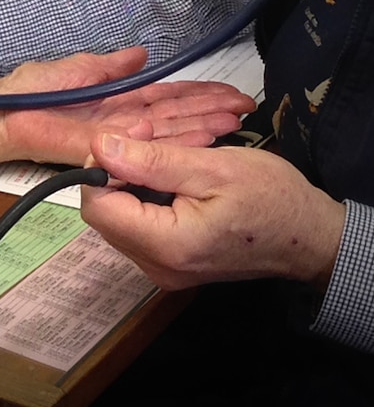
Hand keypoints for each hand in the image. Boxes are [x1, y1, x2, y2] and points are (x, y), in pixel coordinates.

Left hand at [0, 47, 256, 165]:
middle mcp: (117, 126)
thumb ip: (111, 67)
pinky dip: (169, 140)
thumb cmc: (23, 91)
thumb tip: (142, 55)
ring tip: (234, 122)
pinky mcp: (94, 149)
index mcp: (113, 107)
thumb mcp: (75, 70)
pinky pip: (136, 145)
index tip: (228, 96)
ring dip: (198, 128)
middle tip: (245, 110)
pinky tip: (200, 134)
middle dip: (207, 114)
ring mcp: (107, 140)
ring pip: (161, 135)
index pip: (162, 102)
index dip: (195, 99)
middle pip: (169, 120)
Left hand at [80, 133, 345, 290]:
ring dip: (128, 183)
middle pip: (105, 215)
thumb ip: (151, 160)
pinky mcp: (168, 265)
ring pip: (118, 220)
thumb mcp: (212, 167)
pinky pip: (137, 228)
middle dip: (114, 171)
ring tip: (159, 152)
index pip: (98, 207)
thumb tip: (101, 147)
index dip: (99, 168)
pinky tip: (166, 177)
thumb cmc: (270, 197)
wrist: (308, 237)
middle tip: (144, 137)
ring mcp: (161, 270)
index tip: (126, 136)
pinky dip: (142, 199)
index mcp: (166, 246)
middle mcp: (155, 267)